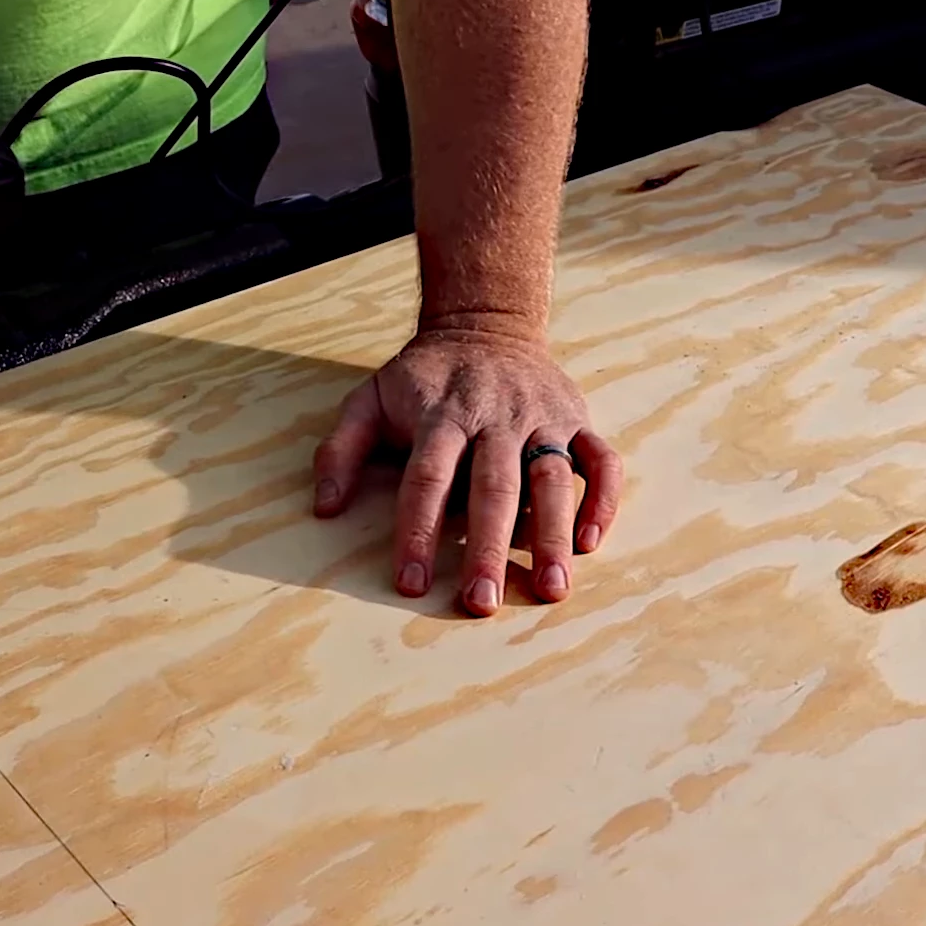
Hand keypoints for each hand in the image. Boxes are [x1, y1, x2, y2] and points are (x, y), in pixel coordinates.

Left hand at [312, 325, 623, 616]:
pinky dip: (601, 500)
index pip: (427, 477)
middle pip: (494, 487)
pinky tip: (588, 544)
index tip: (412, 582)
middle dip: (487, 548)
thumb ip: (341, 448)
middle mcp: (495, 416)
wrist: (485, 322)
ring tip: (550, 588)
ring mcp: (542, 418)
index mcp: (441, 413)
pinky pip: (601, 460)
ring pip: (553, 479)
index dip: (418, 530)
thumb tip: (324, 507)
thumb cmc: (422, 377)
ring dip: (552, 536)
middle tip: (482, 603)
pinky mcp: (577, 419)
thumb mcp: (370, 398)